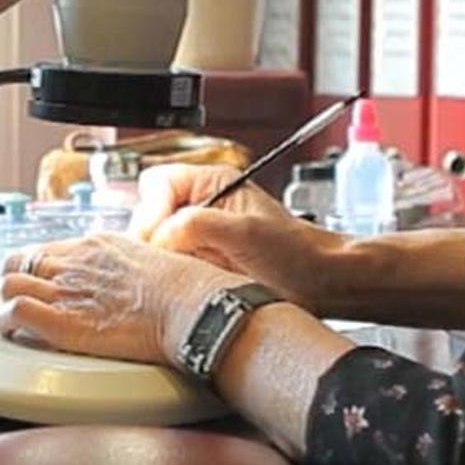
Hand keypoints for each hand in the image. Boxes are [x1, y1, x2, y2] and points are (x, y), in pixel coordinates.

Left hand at [0, 233, 234, 365]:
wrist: (195, 308)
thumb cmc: (189, 290)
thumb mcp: (156, 260)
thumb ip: (131, 266)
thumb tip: (132, 281)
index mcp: (99, 244)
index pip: (48, 249)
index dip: (41, 269)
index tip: (45, 285)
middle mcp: (77, 261)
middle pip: (20, 262)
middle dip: (18, 282)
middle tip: (27, 302)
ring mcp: (68, 289)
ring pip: (9, 284)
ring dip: (9, 302)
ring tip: (18, 322)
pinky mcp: (63, 322)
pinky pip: (14, 312)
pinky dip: (8, 323)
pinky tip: (17, 333)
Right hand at [129, 163, 347, 313]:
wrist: (316, 282)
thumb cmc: (293, 251)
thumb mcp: (246, 232)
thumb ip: (197, 224)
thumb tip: (160, 234)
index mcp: (212, 181)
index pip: (158, 183)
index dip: (153, 210)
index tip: (160, 238)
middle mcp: (200, 204)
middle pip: (148, 212)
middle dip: (154, 237)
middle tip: (171, 260)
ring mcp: (197, 234)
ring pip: (154, 241)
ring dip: (163, 258)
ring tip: (188, 272)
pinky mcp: (198, 261)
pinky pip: (167, 265)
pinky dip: (171, 275)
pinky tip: (190, 283)